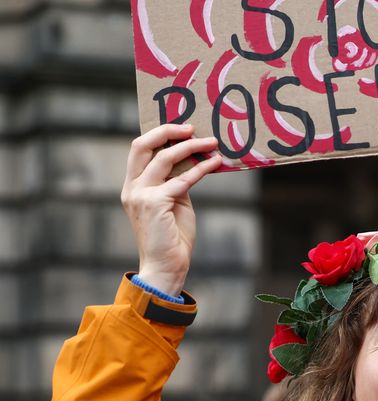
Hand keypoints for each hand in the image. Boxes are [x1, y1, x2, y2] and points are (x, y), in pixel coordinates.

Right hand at [120, 123, 220, 295]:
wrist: (166, 266)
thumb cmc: (172, 237)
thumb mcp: (173, 203)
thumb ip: (176, 182)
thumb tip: (194, 161)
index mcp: (132, 186)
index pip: (139, 150)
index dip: (159, 134)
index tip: (183, 128)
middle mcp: (132, 187)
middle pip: (142, 145)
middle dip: (167, 131)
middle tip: (193, 128)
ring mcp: (141, 194)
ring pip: (164, 158)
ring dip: (191, 147)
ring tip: (212, 143)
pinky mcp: (155, 203)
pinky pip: (183, 179)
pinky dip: (202, 168)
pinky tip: (215, 163)